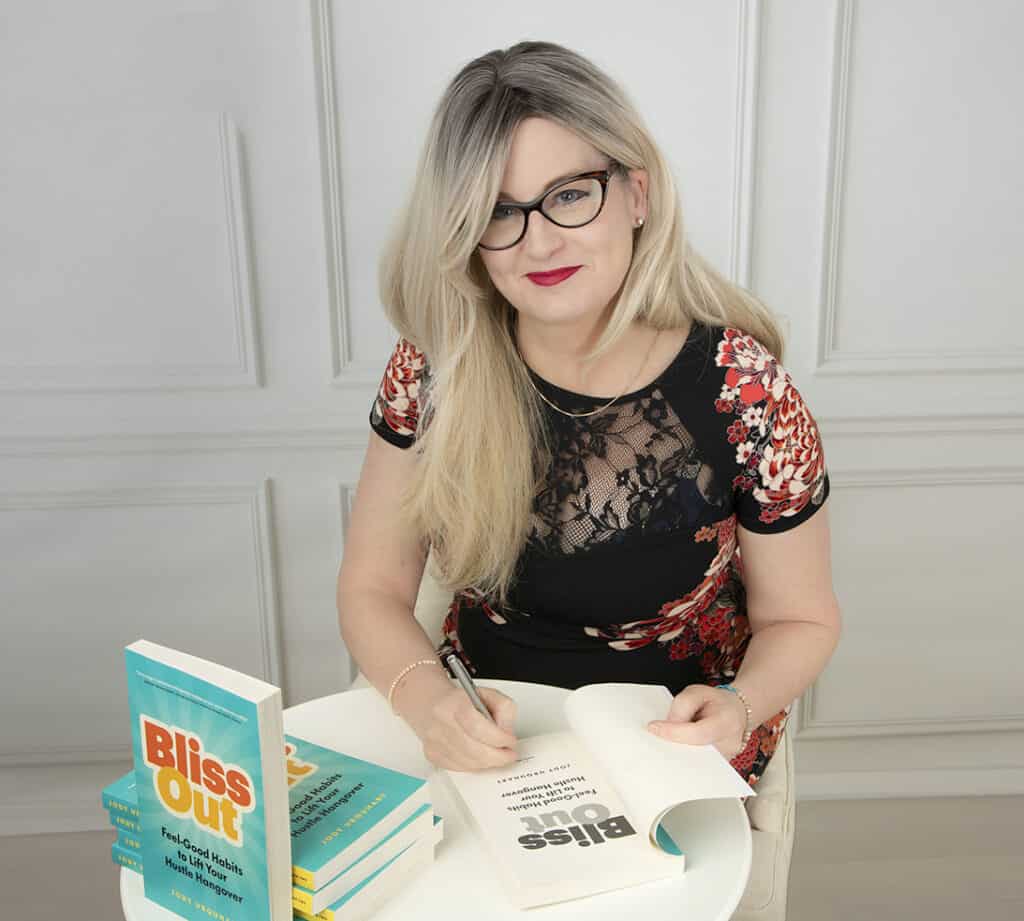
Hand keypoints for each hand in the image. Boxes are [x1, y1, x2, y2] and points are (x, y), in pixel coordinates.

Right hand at [402, 684, 518, 771]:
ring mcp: (434, 741)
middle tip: (509, 755)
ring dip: (487, 762)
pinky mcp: (432, 755)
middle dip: (497, 756)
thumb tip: (506, 731)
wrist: (432, 704)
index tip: (510, 741)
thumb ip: (504, 708)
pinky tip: (481, 757)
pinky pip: (459, 768)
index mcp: (455, 703)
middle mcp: (441, 722)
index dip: (497, 738)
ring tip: (498, 756)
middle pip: (472, 748)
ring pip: (467, 762)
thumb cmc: (461, 701)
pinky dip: (475, 766)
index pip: (477, 726)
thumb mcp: (487, 694)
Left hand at [646, 684, 747, 759]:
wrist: (736, 712)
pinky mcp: (718, 767)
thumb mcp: (698, 691)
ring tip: (661, 747)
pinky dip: (683, 760)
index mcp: (727, 722)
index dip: (674, 732)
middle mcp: (729, 745)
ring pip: (696, 765)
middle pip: (696, 754)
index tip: (653, 728)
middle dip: (672, 749)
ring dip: (675, 757)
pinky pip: (698, 767)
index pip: (698, 733)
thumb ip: (683, 704)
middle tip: (652, 743)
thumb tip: (669, 723)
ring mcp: (725, 759)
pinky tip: (671, 753)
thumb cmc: (716, 702)